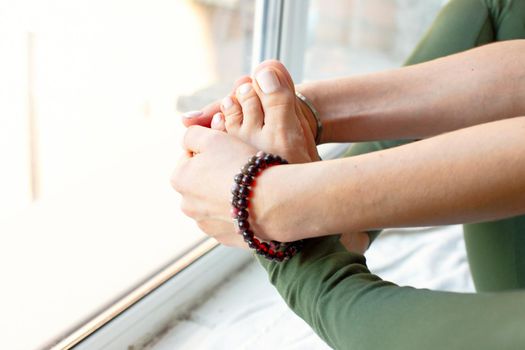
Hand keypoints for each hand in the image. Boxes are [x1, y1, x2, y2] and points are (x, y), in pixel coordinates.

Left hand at [171, 126, 256, 247]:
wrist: (271, 200)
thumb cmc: (240, 165)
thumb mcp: (212, 137)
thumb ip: (192, 134)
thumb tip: (188, 141)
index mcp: (179, 179)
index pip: (191, 156)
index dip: (212, 149)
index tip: (230, 151)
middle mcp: (187, 205)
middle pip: (203, 180)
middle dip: (217, 173)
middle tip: (240, 167)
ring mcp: (206, 224)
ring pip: (216, 201)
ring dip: (227, 193)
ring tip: (248, 186)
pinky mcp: (224, 237)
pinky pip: (230, 219)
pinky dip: (238, 211)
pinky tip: (252, 204)